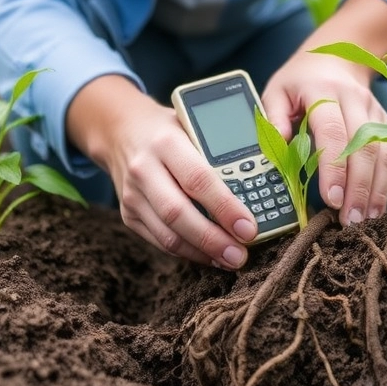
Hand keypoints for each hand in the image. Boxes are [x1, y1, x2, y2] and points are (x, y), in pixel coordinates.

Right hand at [67, 75, 257, 268]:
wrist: (121, 131)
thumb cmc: (170, 129)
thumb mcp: (193, 125)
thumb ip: (220, 149)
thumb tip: (265, 178)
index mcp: (165, 142)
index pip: (198, 179)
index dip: (225, 207)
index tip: (249, 228)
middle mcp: (144, 169)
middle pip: (178, 213)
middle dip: (213, 239)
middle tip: (241, 255)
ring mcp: (132, 195)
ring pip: (167, 234)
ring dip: (202, 252)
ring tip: (230, 260)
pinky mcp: (128, 215)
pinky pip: (160, 242)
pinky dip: (188, 253)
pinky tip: (210, 256)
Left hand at [262, 51, 386, 224]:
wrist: (335, 59)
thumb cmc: (300, 82)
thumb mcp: (277, 91)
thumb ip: (273, 119)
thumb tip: (279, 148)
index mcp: (323, 90)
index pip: (333, 132)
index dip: (334, 168)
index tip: (332, 199)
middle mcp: (354, 99)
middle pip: (363, 146)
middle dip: (359, 187)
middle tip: (350, 221)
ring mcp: (373, 110)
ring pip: (382, 153)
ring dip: (375, 190)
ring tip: (366, 221)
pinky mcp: (385, 122)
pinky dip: (384, 184)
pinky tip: (377, 208)